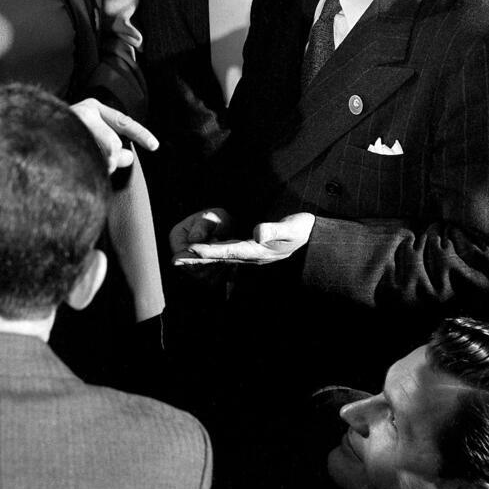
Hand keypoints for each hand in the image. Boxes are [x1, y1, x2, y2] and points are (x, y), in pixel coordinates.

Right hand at [68, 97, 158, 172]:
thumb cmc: (60, 137)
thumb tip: (129, 157)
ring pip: (100, 154)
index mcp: (93, 107)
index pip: (124, 122)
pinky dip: (85, 168)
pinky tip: (73, 164)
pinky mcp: (62, 134)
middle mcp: (84, 111)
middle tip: (99, 167)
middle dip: (110, 161)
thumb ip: (113, 148)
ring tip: (79, 164)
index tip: (154, 146)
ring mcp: (72, 122)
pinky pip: (86, 160)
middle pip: (113, 144)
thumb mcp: (91, 139)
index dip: (140, 134)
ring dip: (95, 166)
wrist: (26, 132)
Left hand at [173, 212, 314, 264]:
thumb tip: (258, 233)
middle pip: (219, 258)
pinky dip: (211, 254)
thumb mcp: (292, 228)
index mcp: (259, 251)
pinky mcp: (252, 251)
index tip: (192, 251)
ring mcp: (251, 255)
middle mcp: (252, 256)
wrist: (313, 238)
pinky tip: (201, 254)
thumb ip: (275, 229)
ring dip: (200, 259)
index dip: (210, 251)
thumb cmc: (303, 230)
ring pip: (220, 257)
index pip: (229, 251)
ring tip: (180, 258)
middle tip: (174, 260)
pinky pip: (226, 254)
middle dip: (197, 260)